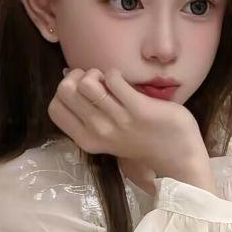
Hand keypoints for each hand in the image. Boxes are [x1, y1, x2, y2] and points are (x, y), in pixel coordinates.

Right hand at [48, 67, 207, 176]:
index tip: (82, 89)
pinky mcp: (139, 110)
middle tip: (97, 81)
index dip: (65, 90)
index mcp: (86, 139)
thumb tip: (71, 77)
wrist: (177, 157)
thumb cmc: (140, 140)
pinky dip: (116, 74)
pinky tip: (125, 83)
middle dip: (79, 76)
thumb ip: (89, 112)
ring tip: (111, 82)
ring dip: (98, 73)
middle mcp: (98, 132)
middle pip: (66, 90)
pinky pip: (114, 79)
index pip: (54, 108)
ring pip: (87, 84)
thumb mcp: (106, 134)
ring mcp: (118, 121)